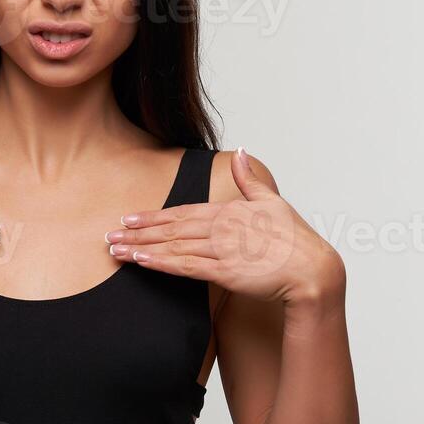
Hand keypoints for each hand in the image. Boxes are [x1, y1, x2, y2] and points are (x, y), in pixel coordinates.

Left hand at [103, 147, 343, 304]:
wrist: (312, 271)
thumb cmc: (295, 239)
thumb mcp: (272, 202)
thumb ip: (250, 179)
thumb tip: (242, 152)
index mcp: (229, 211)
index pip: (182, 213)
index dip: (153, 216)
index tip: (129, 218)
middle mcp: (221, 228)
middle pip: (171, 229)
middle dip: (138, 232)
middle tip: (110, 235)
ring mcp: (222, 249)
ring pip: (172, 247)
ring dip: (142, 248)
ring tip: (116, 251)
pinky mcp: (225, 272)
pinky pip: (186, 267)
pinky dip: (161, 263)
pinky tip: (142, 262)